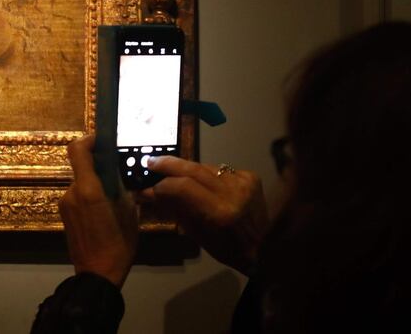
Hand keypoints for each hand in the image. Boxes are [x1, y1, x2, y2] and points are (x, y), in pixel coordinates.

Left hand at [59, 135, 138, 287]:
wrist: (98, 275)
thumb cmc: (118, 243)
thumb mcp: (129, 211)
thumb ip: (121, 187)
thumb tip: (117, 173)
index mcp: (88, 189)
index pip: (78, 150)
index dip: (89, 140)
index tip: (103, 140)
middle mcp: (72, 192)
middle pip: (82, 166)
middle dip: (99, 166)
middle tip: (118, 173)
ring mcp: (65, 204)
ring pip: (81, 183)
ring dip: (95, 184)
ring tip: (114, 198)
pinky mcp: (64, 215)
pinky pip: (78, 196)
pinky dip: (90, 196)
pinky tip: (104, 211)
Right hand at [142, 157, 268, 274]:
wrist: (264, 247)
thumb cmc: (227, 248)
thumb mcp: (197, 233)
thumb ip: (175, 208)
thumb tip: (150, 193)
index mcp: (219, 212)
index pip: (183, 187)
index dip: (161, 186)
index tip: (146, 188)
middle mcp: (232, 192)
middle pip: (194, 169)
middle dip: (168, 164)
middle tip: (149, 162)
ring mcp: (243, 181)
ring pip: (205, 167)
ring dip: (186, 169)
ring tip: (170, 170)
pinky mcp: (250, 176)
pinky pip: (220, 170)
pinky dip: (207, 174)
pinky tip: (201, 181)